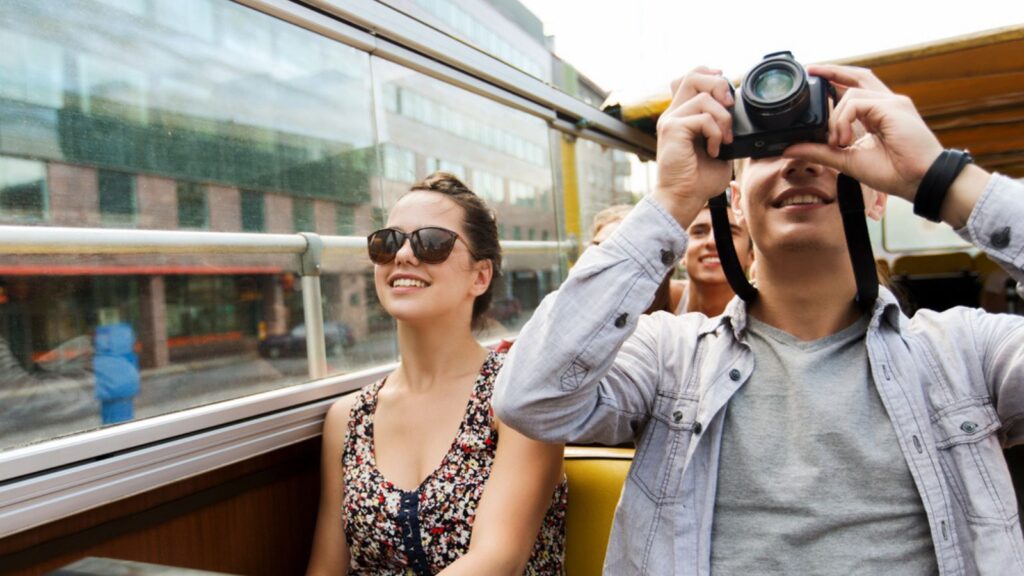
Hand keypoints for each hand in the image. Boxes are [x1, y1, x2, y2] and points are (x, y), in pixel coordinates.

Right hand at [653, 67, 734, 223]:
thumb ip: (723, 128)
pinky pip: (702, 118)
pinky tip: (714, 151)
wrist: (683, 198)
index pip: (690, 78)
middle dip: (718, 86)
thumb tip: (737, 113)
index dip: (709, 74)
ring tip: (724, 141)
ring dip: (723, 119)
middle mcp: (673, 115)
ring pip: (703, 97)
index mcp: (681, 116)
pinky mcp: (672, 129)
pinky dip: (715, 134)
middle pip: (693, 76)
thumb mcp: (719, 148)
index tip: (726, 92)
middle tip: (730, 106)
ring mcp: (670, 121)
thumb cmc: (698, 180)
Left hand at [782, 65, 942, 202]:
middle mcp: (887, 104)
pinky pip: (856, 102)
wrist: (920, 181)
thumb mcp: (847, 161)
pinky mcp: (893, 106)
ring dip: (835, 119)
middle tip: (811, 70)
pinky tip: (845, 140)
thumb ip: (820, 151)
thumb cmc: (894, 172)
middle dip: (833, 71)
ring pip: (850, 94)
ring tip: (838, 143)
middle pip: (859, 76)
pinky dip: (842, 120)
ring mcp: (892, 103)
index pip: (856, 89)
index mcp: (879, 115)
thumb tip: (791, 148)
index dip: (836, 81)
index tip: (814, 78)